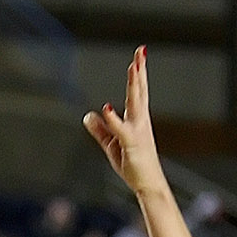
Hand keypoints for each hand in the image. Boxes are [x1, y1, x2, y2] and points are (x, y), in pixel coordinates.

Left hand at [83, 47, 166, 197]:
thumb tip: (88, 115)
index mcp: (137, 119)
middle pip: (139, 91)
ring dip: (134, 85)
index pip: (137, 91)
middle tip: (141, 51)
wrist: (148, 184)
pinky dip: (113, 119)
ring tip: (133, 67)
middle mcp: (140, 121)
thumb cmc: (133, 164)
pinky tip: (107, 108)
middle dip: (139, 71)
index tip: (140, 54)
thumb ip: (101, 129)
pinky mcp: (131, 145)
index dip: (138, 72)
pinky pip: (121, 130)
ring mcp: (138, 132)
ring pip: (135, 103)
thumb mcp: (112, 144)